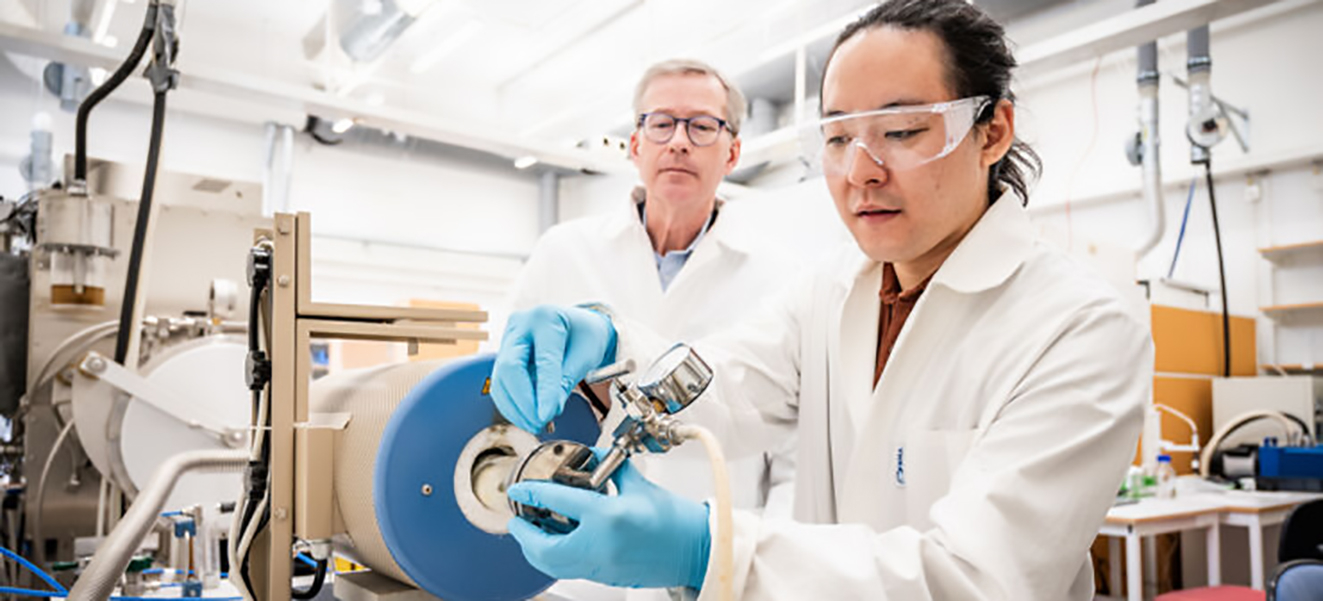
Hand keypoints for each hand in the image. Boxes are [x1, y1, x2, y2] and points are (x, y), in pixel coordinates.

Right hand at [491, 305, 616, 432]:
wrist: (579, 327)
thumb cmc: (585, 337)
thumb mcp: (585, 356)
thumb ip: (565, 381)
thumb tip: (548, 410)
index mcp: (546, 318)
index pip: (543, 360)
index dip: (544, 391)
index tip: (547, 415)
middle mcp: (521, 325)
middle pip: (510, 368)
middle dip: (523, 402)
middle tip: (540, 422)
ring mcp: (508, 339)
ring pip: (500, 380)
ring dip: (515, 409)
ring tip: (535, 424)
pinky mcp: (503, 355)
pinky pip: (501, 385)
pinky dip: (512, 405)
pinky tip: (526, 417)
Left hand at [506, 458, 710, 589]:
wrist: (696, 547)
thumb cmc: (675, 519)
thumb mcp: (638, 483)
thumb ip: (610, 468)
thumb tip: (591, 455)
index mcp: (607, 515)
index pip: (557, 501)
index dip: (531, 493)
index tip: (519, 490)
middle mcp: (600, 544)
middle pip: (544, 547)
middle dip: (523, 534)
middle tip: (518, 520)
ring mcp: (601, 565)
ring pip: (553, 564)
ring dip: (536, 550)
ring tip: (532, 533)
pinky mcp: (606, 576)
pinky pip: (570, 569)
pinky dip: (555, 558)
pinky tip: (558, 543)